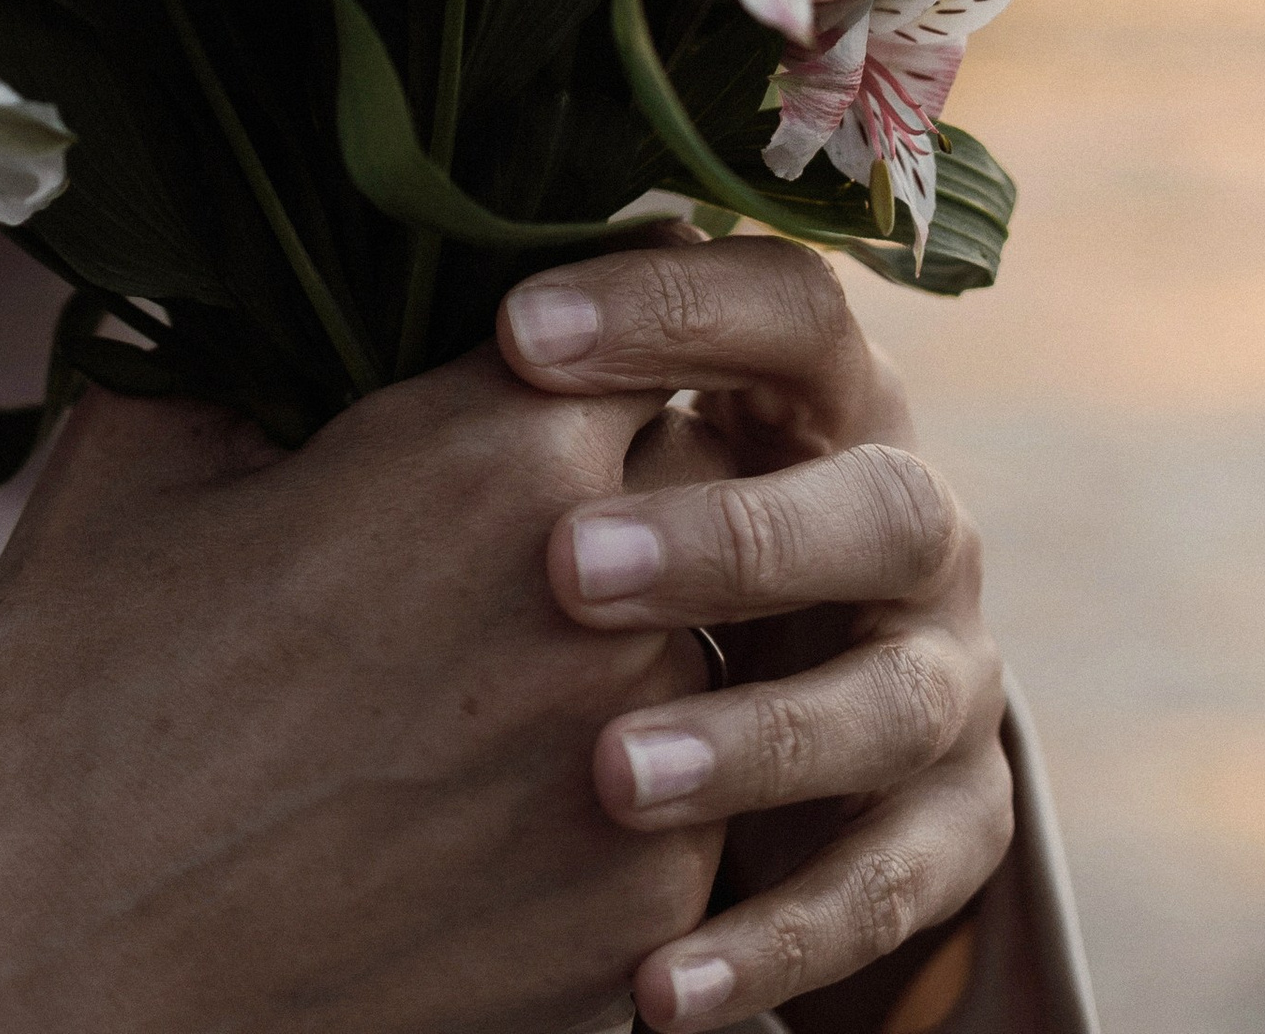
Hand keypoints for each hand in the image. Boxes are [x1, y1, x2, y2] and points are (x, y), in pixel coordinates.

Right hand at [0, 354, 724, 1033]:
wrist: (22, 983)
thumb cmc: (68, 708)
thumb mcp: (146, 454)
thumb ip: (277, 342)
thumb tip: (322, 288)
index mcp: (495, 456)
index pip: (656, 332)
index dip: (609, 345)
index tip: (567, 365)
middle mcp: (607, 615)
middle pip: (709, 493)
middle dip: (640, 493)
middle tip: (533, 530)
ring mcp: (638, 798)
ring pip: (717, 666)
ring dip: (642, 659)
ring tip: (503, 685)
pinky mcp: (629, 948)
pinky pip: (685, 835)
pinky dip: (616, 816)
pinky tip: (498, 814)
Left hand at [498, 238, 1012, 1031]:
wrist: (782, 724)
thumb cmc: (623, 543)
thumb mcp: (584, 448)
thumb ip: (515, 387)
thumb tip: (311, 300)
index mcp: (821, 394)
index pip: (787, 307)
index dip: (672, 307)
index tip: (514, 334)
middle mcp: (910, 520)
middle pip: (872, 505)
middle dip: (727, 538)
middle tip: (567, 569)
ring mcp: (945, 677)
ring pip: (885, 704)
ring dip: (752, 743)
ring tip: (605, 779)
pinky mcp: (953, 827)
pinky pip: (892, 891)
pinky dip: (778, 941)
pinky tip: (658, 985)